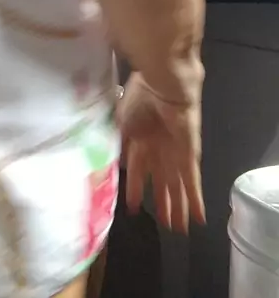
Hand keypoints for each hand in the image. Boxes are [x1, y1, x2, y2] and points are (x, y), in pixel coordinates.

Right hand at [117, 72, 205, 232]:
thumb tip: (113, 167)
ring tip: (179, 229)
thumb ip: (118, 146)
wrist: (161, 83)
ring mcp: (174, 153)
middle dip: (162, 203)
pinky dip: (194, 200)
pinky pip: (192, 182)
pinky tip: (198, 217)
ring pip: (177, 186)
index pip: (138, 171)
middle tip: (166, 225)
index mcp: (140, 139)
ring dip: (177, 207)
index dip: (136, 189)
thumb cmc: (138, 99)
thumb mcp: (120, 124)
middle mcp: (158, 149)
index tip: (134, 207)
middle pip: (161, 182)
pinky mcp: (189, 154)